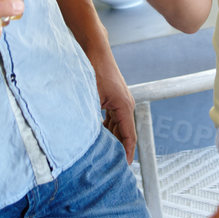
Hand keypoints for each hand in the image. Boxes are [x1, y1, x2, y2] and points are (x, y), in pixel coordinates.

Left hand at [89, 47, 136, 161]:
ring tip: (102, 154)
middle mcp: (125, 105)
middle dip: (118, 149)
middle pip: (124, 133)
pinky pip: (112, 119)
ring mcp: (120, 101)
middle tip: (109, 165)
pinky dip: (106, 129)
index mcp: (124, 107)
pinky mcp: (112, 98)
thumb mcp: (90, 98)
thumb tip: (88, 138)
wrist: (94, 49)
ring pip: (118, 127)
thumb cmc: (94, 69)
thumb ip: (92, 119)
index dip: (126, 153)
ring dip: (111, 139)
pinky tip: (97, 136)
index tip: (123, 168)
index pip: (129, 137)